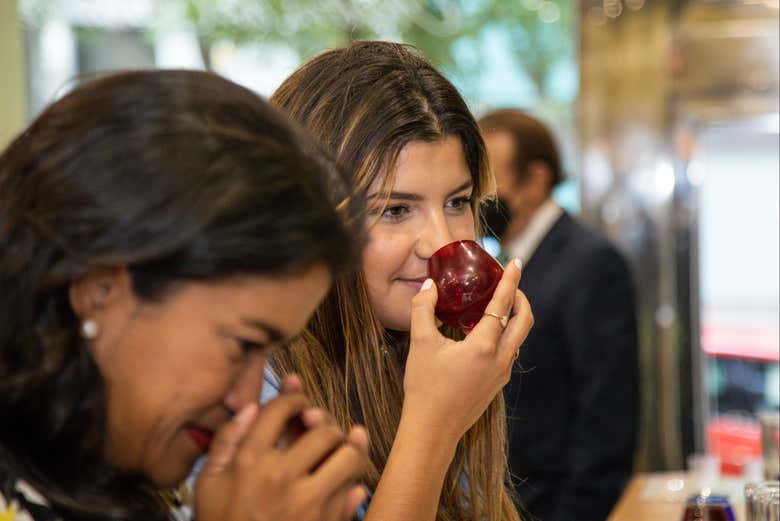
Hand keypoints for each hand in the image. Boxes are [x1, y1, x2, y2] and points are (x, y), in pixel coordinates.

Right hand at [194, 375, 368, 520]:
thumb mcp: (207, 484)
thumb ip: (226, 441)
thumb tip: (251, 407)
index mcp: (251, 463)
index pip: (283, 409)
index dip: (294, 396)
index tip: (298, 402)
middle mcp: (284, 478)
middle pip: (324, 430)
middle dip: (324, 422)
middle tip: (318, 427)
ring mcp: (310, 504)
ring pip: (349, 457)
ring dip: (345, 450)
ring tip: (336, 451)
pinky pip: (354, 493)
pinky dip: (353, 485)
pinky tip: (342, 483)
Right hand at [403, 258, 532, 441]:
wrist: (431, 430)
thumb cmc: (424, 388)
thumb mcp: (420, 344)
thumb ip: (423, 309)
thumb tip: (429, 286)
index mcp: (483, 346)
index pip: (503, 305)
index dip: (510, 281)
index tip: (515, 263)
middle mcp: (499, 359)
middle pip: (524, 321)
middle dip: (520, 298)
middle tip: (509, 283)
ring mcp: (501, 374)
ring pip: (517, 338)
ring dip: (512, 318)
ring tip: (493, 305)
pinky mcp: (496, 384)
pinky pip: (508, 352)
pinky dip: (503, 335)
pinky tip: (481, 333)